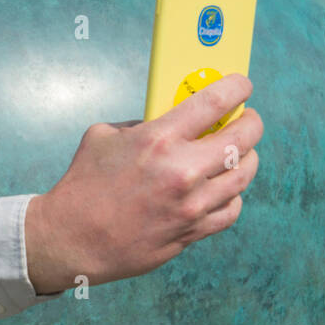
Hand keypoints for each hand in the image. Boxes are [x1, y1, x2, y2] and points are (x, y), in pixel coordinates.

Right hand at [25, 74, 262, 292]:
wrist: (72, 239)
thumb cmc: (83, 186)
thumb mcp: (102, 137)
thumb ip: (140, 124)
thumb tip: (167, 121)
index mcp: (158, 139)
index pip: (216, 101)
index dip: (237, 87)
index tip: (242, 85)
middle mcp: (182, 170)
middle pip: (243, 138)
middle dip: (251, 122)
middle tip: (247, 119)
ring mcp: (191, 204)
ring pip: (244, 174)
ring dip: (248, 158)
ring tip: (241, 153)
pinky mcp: (192, 231)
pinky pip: (231, 210)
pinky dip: (233, 195)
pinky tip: (224, 188)